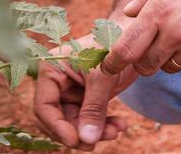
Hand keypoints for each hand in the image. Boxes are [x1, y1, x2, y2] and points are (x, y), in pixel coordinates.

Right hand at [33, 32, 136, 149]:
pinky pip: (89, 119)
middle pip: (58, 119)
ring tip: (116, 132)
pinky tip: (120, 126)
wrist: (136, 38)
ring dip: (94, 131)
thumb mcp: (103, 76)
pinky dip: (103, 126)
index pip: (44, 106)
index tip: (76, 141)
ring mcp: (72, 90)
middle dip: (79, 132)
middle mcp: (57, 81)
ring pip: (75, 123)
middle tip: (96, 142)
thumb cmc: (115, 46)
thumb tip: (86, 140)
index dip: (58, 127)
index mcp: (51, 69)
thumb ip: (93, 108)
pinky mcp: (87, 97)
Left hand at [101, 0, 180, 76]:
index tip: (107, 65)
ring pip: (167, 68)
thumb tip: (128, 13)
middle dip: (141, 59)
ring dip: (165, 58)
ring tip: (176, 34)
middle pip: (144, 66)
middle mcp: (175, 32)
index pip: (126, 50)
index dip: (111, 63)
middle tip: (147, 44)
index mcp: (160, 10)